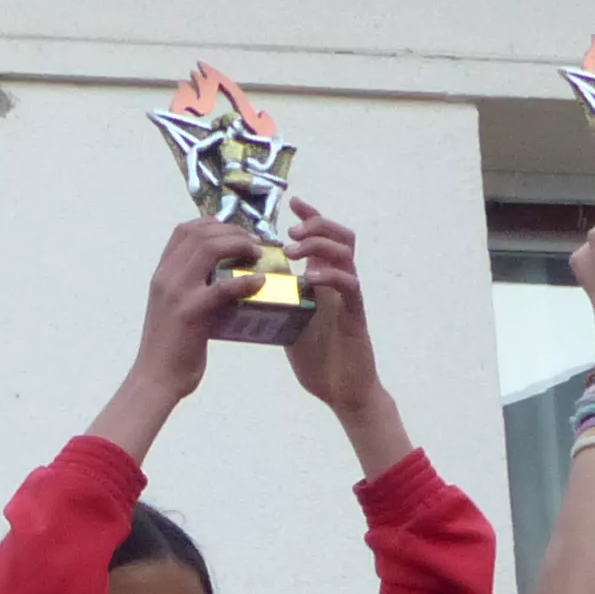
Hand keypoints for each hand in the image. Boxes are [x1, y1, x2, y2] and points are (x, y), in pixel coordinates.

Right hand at [123, 217, 270, 409]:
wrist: (156, 378)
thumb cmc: (171, 348)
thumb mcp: (176, 309)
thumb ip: (192, 289)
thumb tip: (224, 279)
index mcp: (161, 274)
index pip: (184, 230)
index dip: (213, 223)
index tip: (235, 232)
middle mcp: (166, 277)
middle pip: (201, 233)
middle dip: (233, 231)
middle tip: (255, 244)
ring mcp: (176, 292)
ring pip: (210, 248)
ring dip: (239, 245)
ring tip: (257, 255)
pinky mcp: (190, 312)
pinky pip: (223, 287)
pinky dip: (245, 281)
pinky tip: (259, 282)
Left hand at [277, 201, 380, 409]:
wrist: (342, 390)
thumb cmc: (316, 359)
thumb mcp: (288, 322)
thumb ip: (275, 301)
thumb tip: (239, 289)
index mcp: (323, 281)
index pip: (322, 238)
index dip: (310, 217)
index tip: (292, 203)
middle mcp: (340, 283)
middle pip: (341, 235)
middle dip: (316, 225)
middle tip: (290, 231)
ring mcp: (350, 297)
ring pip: (346, 254)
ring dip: (318, 246)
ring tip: (293, 249)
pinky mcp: (355, 316)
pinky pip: (349, 286)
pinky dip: (329, 276)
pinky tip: (310, 278)